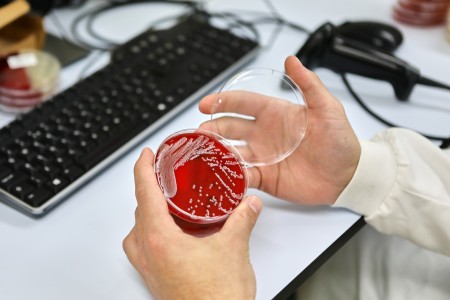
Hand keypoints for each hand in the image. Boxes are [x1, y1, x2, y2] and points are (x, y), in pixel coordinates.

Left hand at [123, 148, 262, 298]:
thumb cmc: (216, 298)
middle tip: (161, 175)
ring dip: (147, 212)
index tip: (146, 155)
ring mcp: (149, 268)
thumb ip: (242, 219)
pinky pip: (143, 247)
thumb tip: (249, 203)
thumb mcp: (233, 248)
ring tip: (164, 202)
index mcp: (159, 239)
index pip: (144, 193)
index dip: (143, 168)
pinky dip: (151, 232)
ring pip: (137, 230)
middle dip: (148, 188)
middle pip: (138, 209)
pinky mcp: (155, 279)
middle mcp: (148, 253)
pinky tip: (171, 233)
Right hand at [199, 56, 360, 204]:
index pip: (242, 104)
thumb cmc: (339, 140)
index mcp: (274, 114)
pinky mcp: (265, 177)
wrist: (348, 176)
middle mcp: (263, 134)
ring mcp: (263, 156)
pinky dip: (231, 175)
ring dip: (217, 151)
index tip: (205, 104)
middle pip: (230, 128)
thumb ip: (308, 85)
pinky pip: (242, 176)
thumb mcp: (327, 108)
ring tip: (204, 153)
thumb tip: (292, 60)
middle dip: (213, 128)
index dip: (222, 102)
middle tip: (201, 132)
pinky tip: (221, 175)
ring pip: (231, 152)